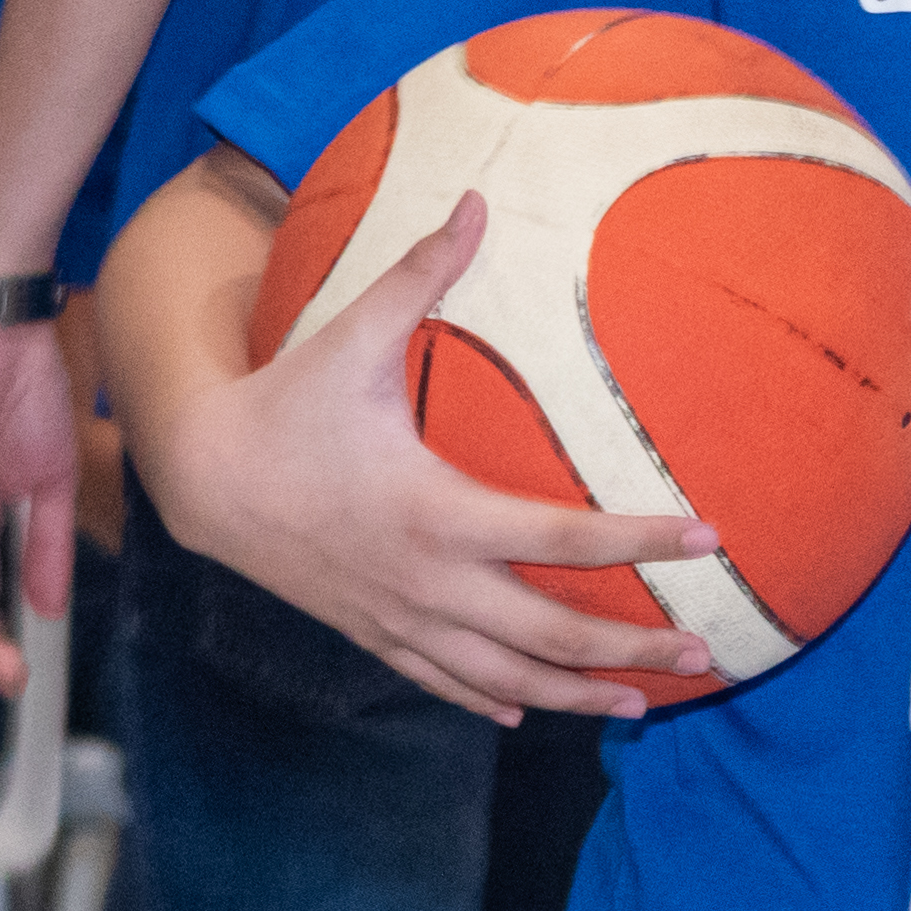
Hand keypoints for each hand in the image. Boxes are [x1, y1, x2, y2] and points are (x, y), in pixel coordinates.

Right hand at [126, 192, 723, 722]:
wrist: (201, 480)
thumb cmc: (287, 401)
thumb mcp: (353, 336)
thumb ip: (419, 273)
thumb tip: (473, 199)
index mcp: (435, 511)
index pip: (561, 538)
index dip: (639, 540)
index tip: (708, 537)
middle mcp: (425, 579)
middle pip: (547, 632)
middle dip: (629, 650)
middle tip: (707, 658)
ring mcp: (398, 616)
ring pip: (503, 676)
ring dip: (577, 694)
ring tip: (642, 707)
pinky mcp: (371, 633)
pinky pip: (443, 681)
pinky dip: (494, 699)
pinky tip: (536, 712)